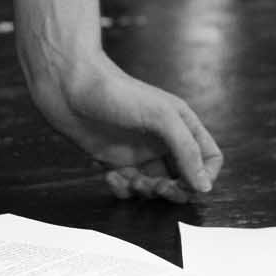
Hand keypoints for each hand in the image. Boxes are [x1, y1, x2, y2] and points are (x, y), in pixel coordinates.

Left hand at [26, 50, 222, 203]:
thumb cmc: (115, 92)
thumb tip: (205, 186)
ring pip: (155, 188)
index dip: (204, 176)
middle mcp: (163, 139)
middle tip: (155, 187)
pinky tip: (109, 174)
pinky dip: (121, 188)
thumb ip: (186, 149)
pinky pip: (128, 187)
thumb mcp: (160, 116)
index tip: (186, 184)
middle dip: (172, 190)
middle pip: (183, 179)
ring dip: (144, 191)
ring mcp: (138, 151)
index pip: (209, 158)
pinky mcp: (114, 160)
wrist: (67, 85)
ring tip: (129, 177)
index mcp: (180, 124)